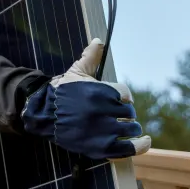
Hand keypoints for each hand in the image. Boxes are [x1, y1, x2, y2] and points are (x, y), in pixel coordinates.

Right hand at [21, 38, 150, 159]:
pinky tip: (145, 141)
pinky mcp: (101, 147)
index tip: (116, 100)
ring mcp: (103, 131)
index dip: (121, 97)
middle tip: (114, 114)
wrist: (43, 113)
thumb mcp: (76, 71)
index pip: (125, 94)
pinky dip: (140, 145)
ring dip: (129, 128)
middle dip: (124, 113)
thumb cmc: (61, 92)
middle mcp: (103, 111)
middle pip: (129, 113)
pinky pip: (128, 148)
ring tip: (123, 127)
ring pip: (130, 129)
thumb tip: (99, 41)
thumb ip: (90, 56)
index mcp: (100, 91)